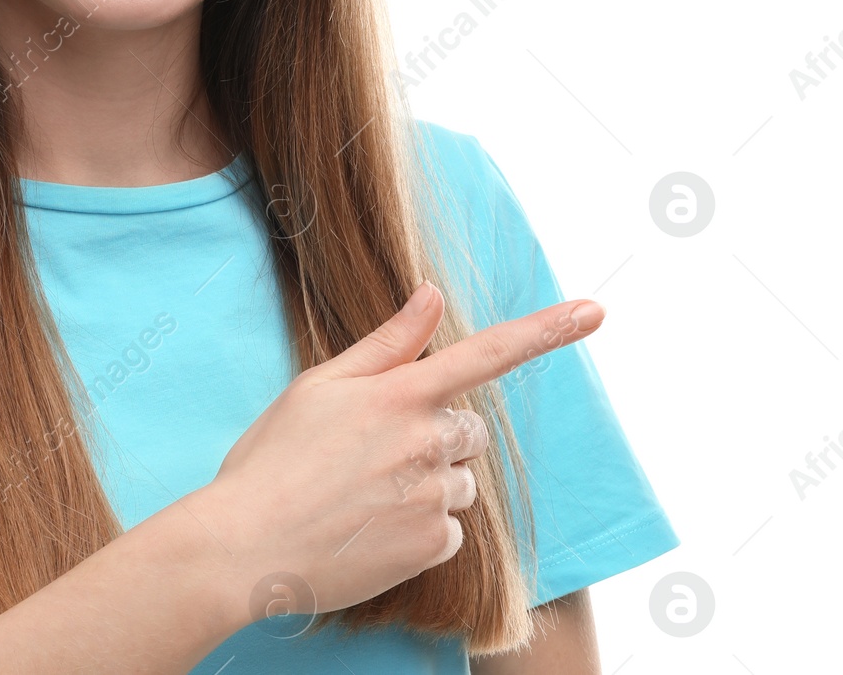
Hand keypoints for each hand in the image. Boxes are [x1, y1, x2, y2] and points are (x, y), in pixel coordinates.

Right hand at [192, 281, 603, 621]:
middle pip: (470, 429)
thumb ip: (385, 344)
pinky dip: (418, 527)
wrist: (246, 546)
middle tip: (374, 451)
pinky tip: (370, 528)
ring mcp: (432, 496)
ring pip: (458, 481)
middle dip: (439, 434)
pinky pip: (448, 529)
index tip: (596, 311)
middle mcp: (426, 441)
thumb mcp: (318, 386)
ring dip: (426, 483)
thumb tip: (432, 296)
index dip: (546, 330)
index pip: (487, 353)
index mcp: (399, 393)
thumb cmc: (272, 459)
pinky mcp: (431, 546)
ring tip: (361, 495)